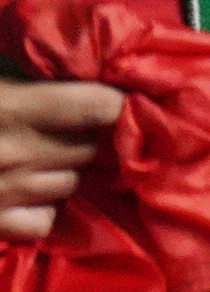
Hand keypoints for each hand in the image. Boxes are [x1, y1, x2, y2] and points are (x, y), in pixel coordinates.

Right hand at [0, 76, 124, 243]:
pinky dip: (40, 211)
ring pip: (70, 183)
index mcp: (9, 107)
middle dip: (86, 138)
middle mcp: (13, 153)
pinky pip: (44, 222)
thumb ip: (28, 78)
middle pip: (89, 147)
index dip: (114, 104)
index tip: (116, 101)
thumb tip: (85, 69)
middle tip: (64, 130)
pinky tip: (21, 196)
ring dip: (63, 173)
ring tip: (34, 160)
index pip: (100, 108)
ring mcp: (4, 193)